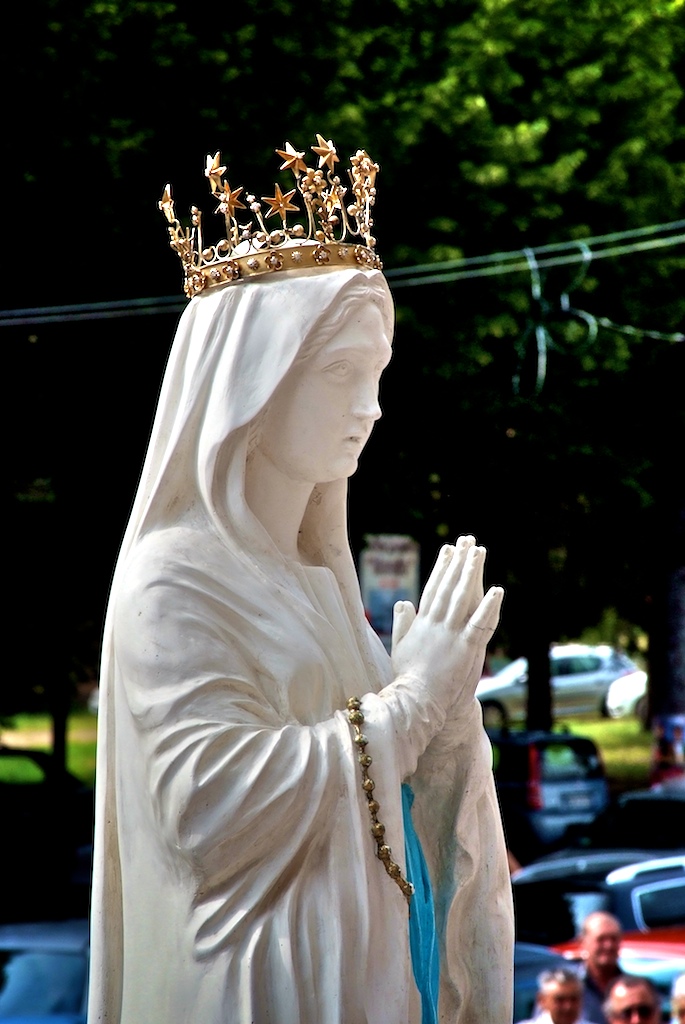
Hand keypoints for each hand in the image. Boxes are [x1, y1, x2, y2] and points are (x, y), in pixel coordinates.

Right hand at [391, 536, 503, 715]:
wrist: (416, 702)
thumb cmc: (407, 679)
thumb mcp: (399, 647)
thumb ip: (402, 623)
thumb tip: (403, 602)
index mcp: (421, 624)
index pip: (432, 589)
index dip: (441, 568)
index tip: (448, 550)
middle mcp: (435, 624)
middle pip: (448, 587)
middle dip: (458, 563)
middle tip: (466, 541)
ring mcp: (450, 635)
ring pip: (463, 598)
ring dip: (471, 574)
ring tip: (479, 553)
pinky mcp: (465, 648)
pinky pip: (479, 623)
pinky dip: (489, 606)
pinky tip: (497, 590)